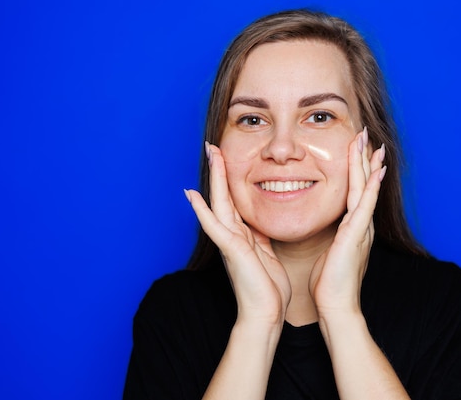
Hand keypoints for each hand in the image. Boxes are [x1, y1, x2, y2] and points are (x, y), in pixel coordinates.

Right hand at [184, 143, 291, 328]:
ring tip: (209, 156)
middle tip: (212, 146)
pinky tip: (192, 195)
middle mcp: (232, 235)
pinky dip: (202, 211)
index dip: (229, 179)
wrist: (265, 314)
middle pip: (222, 196)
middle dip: (218, 170)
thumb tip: (258, 224)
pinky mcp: (232, 251)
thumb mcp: (266, 254)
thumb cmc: (267, 288)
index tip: (226, 158)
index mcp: (242, 235)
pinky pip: (215, 227)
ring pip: (218, 204)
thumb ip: (259, 238)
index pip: (233, 201)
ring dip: (214, 179)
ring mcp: (230, 242)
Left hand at [309, 128, 385, 317]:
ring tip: (372, 142)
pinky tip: (376, 170)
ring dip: (369, 164)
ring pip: (366, 188)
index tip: (356, 148)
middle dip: (365, 159)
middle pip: (364, 184)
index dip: (357, 169)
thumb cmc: (330, 282)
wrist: (336, 305)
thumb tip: (327, 226)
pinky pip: (365, 204)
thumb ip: (332, 235)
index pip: (356, 191)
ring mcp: (361, 228)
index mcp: (353, 227)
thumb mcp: (330, 251)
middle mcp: (361, 224)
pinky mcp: (357, 235)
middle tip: (367, 135)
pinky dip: (372, 185)